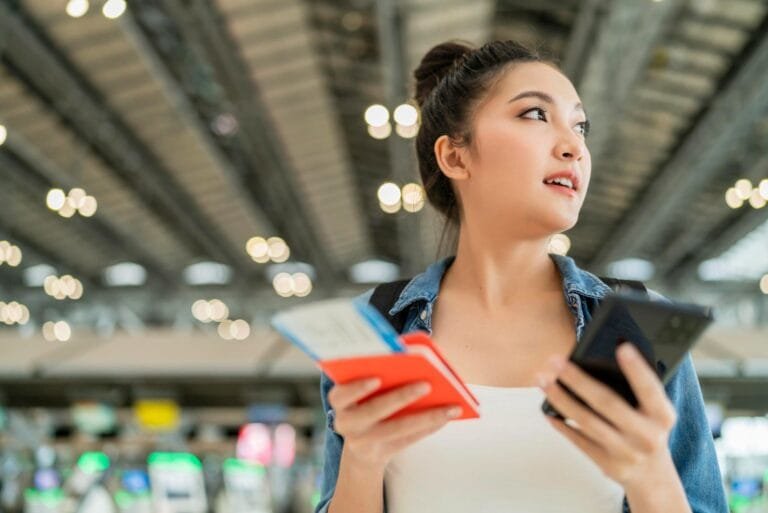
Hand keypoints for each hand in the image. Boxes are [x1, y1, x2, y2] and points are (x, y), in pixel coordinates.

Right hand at [327, 378, 461, 468]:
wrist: (362, 446)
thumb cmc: (367, 402)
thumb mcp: (362, 390)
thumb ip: (377, 373)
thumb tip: (413, 357)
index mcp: (339, 400)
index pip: (340, 394)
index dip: (357, 387)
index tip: (377, 378)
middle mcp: (346, 422)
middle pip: (373, 411)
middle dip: (401, 397)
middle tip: (427, 384)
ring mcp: (362, 442)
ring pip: (396, 429)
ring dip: (426, 416)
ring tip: (451, 406)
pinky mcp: (382, 454)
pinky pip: (409, 440)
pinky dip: (429, 427)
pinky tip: (447, 416)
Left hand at [536, 343, 677, 488]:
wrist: (652, 475)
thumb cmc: (647, 428)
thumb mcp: (654, 411)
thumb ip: (638, 390)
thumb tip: (601, 358)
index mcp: (662, 415)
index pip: (650, 389)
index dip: (637, 369)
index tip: (622, 347)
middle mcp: (647, 435)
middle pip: (607, 403)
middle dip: (578, 380)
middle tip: (556, 361)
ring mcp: (626, 452)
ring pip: (587, 421)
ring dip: (561, 398)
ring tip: (543, 380)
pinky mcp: (608, 464)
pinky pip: (579, 441)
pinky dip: (561, 424)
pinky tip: (547, 409)